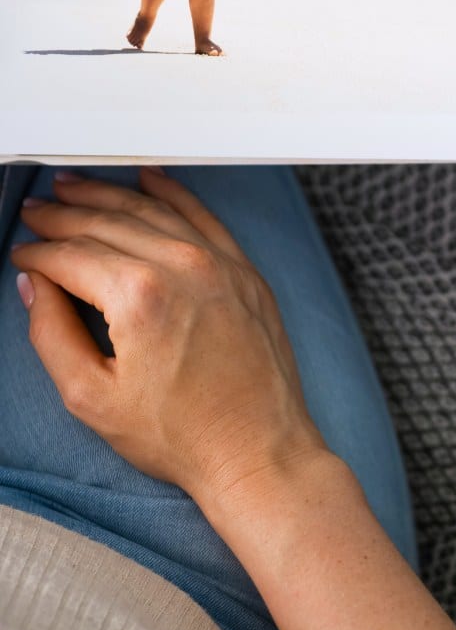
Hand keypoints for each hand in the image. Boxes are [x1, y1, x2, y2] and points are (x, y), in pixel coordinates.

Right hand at [12, 171, 326, 507]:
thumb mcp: (91, 397)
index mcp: (140, 296)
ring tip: (75, 186)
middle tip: (36, 210)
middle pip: (108, 222)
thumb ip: (51, 334)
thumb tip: (35, 287)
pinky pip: (202, 216)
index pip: (72, 255)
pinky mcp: (244, 270)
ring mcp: (219, 263)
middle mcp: (182, 266)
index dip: (38, 251)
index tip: (22, 253)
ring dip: (108, 195)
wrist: (257, 450)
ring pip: (151, 211)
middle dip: (64, 213)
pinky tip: (150, 179)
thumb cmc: (181, 435)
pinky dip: (172, 193)